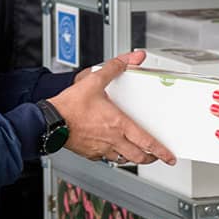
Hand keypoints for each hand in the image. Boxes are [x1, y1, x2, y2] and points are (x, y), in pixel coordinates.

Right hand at [49, 51, 175, 166]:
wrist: (49, 121)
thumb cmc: (70, 106)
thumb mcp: (94, 80)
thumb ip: (115, 68)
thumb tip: (133, 58)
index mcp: (118, 124)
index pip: (147, 142)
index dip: (161, 151)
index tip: (169, 156)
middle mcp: (112, 140)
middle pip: (138, 156)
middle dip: (150, 158)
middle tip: (156, 156)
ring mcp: (100, 149)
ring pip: (123, 160)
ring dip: (132, 158)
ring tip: (136, 154)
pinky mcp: (89, 153)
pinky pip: (105, 158)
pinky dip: (113, 156)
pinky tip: (111, 150)